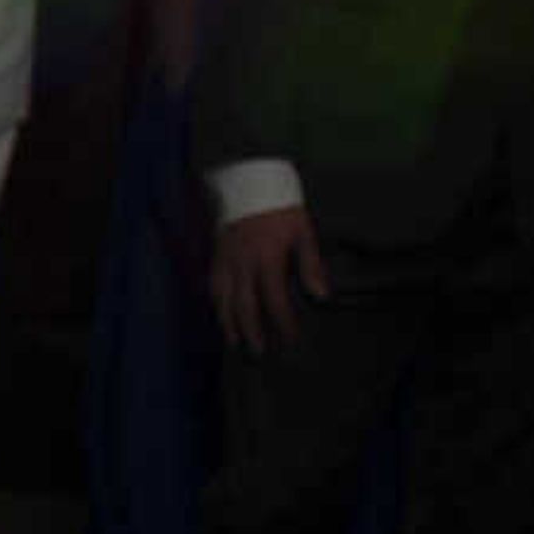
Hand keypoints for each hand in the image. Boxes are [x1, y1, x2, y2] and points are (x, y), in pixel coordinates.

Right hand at [210, 204, 330, 354]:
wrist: (249, 180)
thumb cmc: (280, 207)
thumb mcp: (303, 232)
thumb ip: (310, 265)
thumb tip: (321, 296)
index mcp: (266, 259)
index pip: (274, 300)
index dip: (283, 323)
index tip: (291, 340)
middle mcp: (242, 264)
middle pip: (243, 305)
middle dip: (251, 331)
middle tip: (257, 353)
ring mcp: (225, 259)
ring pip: (223, 298)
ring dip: (228, 323)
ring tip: (234, 342)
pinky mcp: (217, 253)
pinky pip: (212, 283)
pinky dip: (216, 302)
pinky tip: (219, 311)